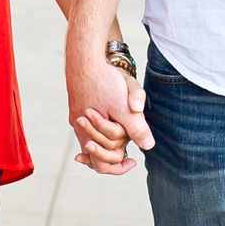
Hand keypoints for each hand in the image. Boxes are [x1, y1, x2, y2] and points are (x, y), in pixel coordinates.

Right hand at [67, 56, 154, 174]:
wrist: (84, 58)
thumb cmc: (104, 81)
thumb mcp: (124, 105)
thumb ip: (135, 127)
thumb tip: (148, 146)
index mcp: (91, 133)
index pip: (102, 164)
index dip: (119, 167)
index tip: (133, 162)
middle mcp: (79, 129)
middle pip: (96, 154)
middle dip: (113, 154)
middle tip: (128, 155)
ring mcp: (76, 118)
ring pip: (91, 140)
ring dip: (106, 141)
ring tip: (121, 140)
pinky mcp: (76, 107)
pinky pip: (87, 127)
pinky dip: (98, 131)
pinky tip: (107, 125)